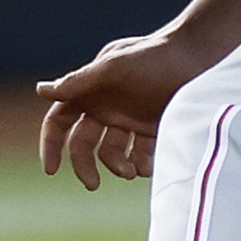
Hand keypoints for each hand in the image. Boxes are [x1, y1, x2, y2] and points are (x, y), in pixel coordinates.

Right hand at [36, 32, 213, 189]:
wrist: (199, 56)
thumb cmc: (153, 56)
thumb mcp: (114, 66)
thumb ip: (80, 81)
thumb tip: (40, 90)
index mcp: (90, 91)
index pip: (59, 120)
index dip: (51, 144)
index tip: (51, 170)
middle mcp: (106, 107)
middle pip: (83, 144)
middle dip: (85, 166)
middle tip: (92, 185)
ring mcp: (130, 120)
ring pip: (112, 153)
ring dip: (117, 166)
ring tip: (132, 171)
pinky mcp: (153, 128)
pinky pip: (140, 154)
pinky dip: (141, 164)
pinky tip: (147, 166)